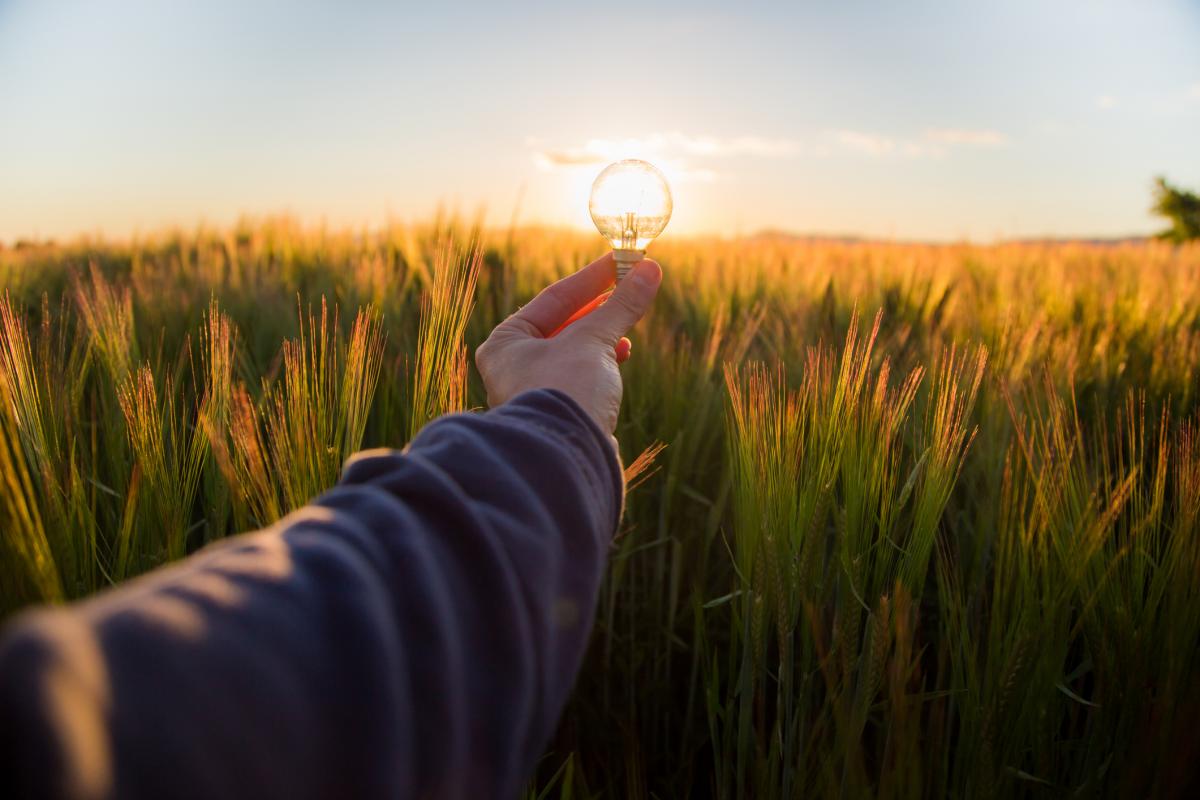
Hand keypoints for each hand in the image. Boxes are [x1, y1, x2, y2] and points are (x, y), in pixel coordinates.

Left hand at [474, 252, 661, 436]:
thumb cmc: (566, 392)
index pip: (554, 298)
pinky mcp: (559, 413)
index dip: (593, 278)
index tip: (622, 261)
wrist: (566, 460)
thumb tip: (649, 270)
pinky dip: (602, 363)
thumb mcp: (595, 340)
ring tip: (628, 324)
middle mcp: (514, 367)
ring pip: (575, 351)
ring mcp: (536, 392)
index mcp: (506, 343)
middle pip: (564, 324)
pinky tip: (621, 356)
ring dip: (604, 335)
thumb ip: (621, 305)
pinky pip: (581, 376)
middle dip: (601, 307)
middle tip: (632, 285)